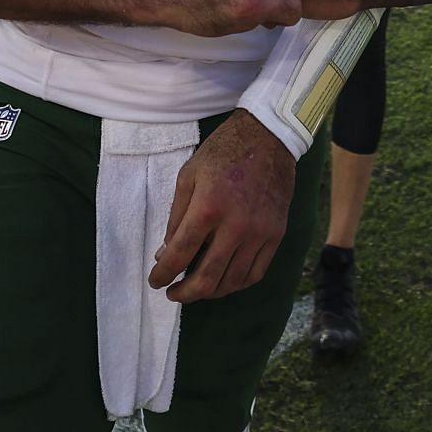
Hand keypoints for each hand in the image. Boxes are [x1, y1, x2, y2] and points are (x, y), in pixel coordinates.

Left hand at [148, 109, 293, 302]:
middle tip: (172, 293)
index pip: (179, 255)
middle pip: (206, 278)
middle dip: (183, 293)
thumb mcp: (188, 176)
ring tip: (196, 289)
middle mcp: (235, 226)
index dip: (163, 274)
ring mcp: (259, 233)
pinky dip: (236, 284)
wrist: (268, 138)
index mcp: (207, 208)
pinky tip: (223, 281)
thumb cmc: (222, 153)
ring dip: (209, 292)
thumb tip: (166, 253)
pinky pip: (256, 272)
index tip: (155, 281)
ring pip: (232, 281)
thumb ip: (176, 217)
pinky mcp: (275, 235)